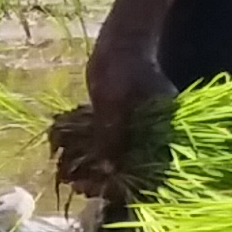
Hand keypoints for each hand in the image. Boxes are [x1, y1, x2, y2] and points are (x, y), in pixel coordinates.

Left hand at [53, 36, 176, 197]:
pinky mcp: (119, 124)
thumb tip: (110, 169)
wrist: (120, 41)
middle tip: (78, 187)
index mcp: (163, 134)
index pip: (149, 171)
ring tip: (68, 176)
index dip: (125, 186)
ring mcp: (135, 131)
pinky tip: (68, 159)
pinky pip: (105, 147)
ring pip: (114, 161)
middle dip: (103, 181)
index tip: (99, 191)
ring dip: (92, 169)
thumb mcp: (114, 101)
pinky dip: (88, 154)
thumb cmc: (122, 66)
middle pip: (129, 170)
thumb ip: (112, 134)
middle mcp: (152, 137)